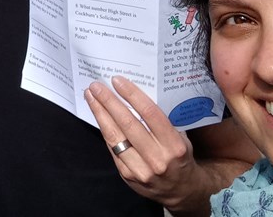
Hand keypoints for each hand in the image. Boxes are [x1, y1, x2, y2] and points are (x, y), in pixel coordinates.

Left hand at [84, 76, 199, 208]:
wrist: (181, 192)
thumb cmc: (180, 157)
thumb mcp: (181, 138)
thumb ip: (163, 121)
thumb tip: (135, 95)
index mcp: (175, 146)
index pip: (150, 114)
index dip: (132, 95)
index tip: (117, 81)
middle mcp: (158, 158)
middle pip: (128, 123)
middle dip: (109, 101)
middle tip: (96, 86)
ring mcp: (141, 169)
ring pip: (115, 137)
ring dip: (100, 114)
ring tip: (91, 97)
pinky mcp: (127, 176)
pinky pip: (112, 148)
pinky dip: (104, 130)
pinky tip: (99, 117)